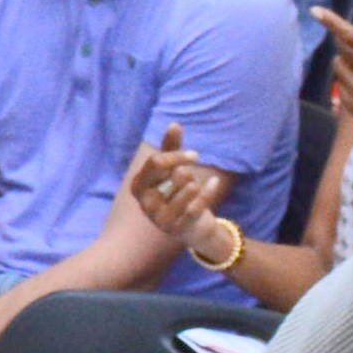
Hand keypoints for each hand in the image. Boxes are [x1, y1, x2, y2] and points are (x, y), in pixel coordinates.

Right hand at [124, 123, 227, 248]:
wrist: (192, 228)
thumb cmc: (178, 194)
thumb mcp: (172, 170)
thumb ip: (170, 148)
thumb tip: (174, 124)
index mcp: (138, 187)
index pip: (156, 162)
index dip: (177, 155)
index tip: (194, 155)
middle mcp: (145, 204)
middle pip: (174, 174)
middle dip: (187, 172)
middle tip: (190, 178)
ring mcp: (160, 218)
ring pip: (188, 188)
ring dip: (196, 185)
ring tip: (194, 190)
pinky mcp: (178, 228)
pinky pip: (197, 204)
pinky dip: (208, 191)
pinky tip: (214, 182)